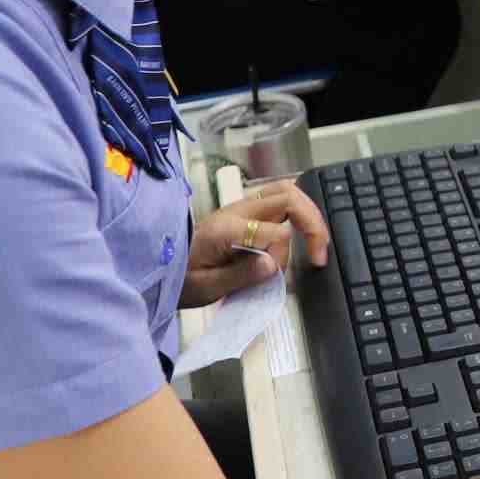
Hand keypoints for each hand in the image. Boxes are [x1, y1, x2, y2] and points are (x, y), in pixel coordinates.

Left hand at [182, 181, 330, 307]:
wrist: (160, 266)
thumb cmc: (181, 279)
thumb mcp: (206, 287)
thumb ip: (239, 275)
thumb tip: (273, 265)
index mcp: (226, 228)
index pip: (274, 232)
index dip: (283, 256)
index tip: (274, 276)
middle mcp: (237, 211)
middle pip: (289, 196)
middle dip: (312, 223)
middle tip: (320, 254)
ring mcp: (242, 208)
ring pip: (288, 191)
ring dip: (308, 213)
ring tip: (316, 241)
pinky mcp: (246, 213)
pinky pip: (280, 200)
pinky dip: (298, 213)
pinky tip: (302, 233)